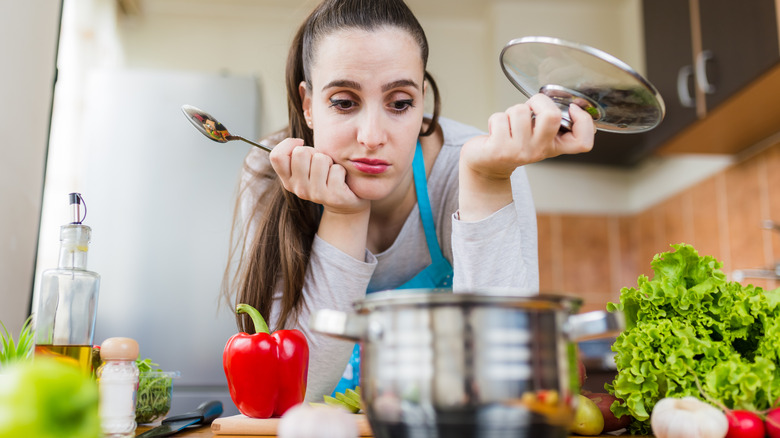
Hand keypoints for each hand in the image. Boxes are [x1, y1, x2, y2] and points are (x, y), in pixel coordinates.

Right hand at [269, 138, 368, 214]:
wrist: (344, 203)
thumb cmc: (324, 177)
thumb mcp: (306, 167)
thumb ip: (297, 155)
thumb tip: (298, 142)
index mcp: (288, 180)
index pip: (276, 156)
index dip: (288, 144)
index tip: (301, 144)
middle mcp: (298, 189)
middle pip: (300, 152)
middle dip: (314, 152)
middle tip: (321, 164)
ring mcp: (315, 194)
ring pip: (320, 159)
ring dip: (329, 161)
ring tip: (330, 172)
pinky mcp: (333, 197)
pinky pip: (336, 169)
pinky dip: (341, 170)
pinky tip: (341, 180)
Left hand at [461, 93, 594, 179]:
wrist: (488, 163)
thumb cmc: (514, 143)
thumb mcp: (538, 136)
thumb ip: (550, 123)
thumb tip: (561, 100)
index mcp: (554, 146)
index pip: (583, 142)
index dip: (584, 121)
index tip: (572, 109)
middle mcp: (539, 151)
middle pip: (552, 116)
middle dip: (539, 101)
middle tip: (530, 108)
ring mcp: (520, 151)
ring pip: (520, 111)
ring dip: (511, 111)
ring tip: (509, 124)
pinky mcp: (499, 149)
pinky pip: (499, 118)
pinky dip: (494, 119)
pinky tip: (496, 131)